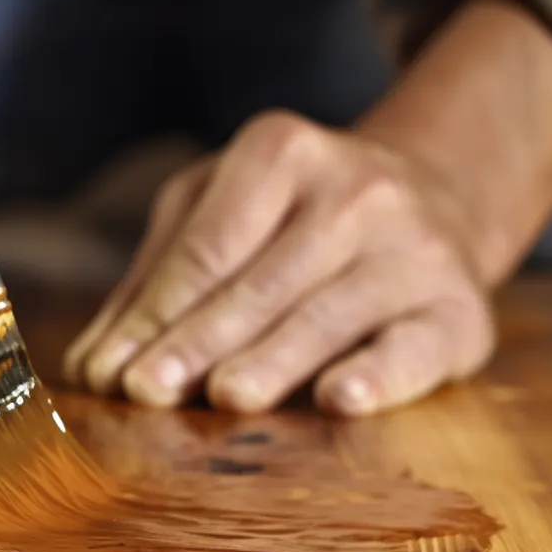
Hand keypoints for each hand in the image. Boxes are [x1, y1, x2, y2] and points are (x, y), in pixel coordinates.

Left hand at [64, 112, 495, 416]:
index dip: (155, 313)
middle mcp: (356, 189)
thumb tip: (92, 366)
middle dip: (194, 343)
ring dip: (269, 362)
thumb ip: (157, 280)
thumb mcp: (219, 213)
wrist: (433, 204)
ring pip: (325, 315)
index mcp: (282, 151)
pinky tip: (338, 400)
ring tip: (222, 398)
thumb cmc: (293, 221)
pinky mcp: (459, 310)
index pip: (207, 247)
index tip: (109, 370)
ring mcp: (414, 247)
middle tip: (144, 393)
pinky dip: (379, 377)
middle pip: (258, 283)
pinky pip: (413, 347)